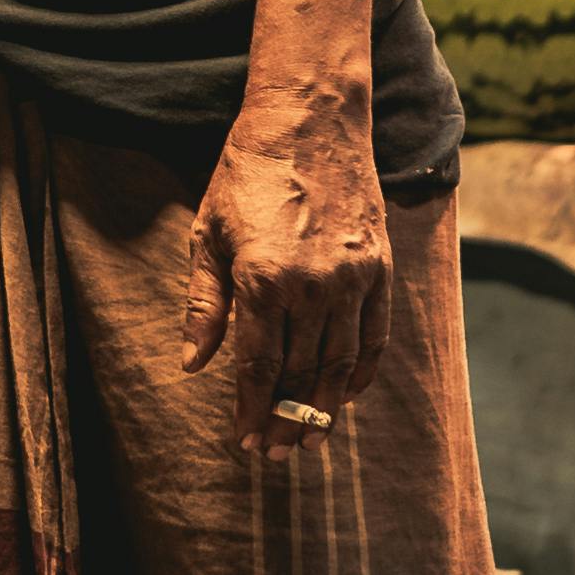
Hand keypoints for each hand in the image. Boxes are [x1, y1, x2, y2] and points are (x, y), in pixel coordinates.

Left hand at [186, 95, 393, 452]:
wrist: (308, 120)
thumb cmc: (246, 175)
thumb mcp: (208, 235)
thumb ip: (205, 305)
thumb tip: (193, 365)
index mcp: (262, 279)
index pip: (260, 366)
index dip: (252, 409)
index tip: (245, 440)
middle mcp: (313, 284)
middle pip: (302, 374)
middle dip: (287, 419)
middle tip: (277, 454)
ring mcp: (353, 277)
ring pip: (341, 363)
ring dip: (325, 408)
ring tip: (311, 438)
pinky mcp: (381, 267)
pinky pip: (375, 335)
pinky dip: (363, 372)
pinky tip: (348, 395)